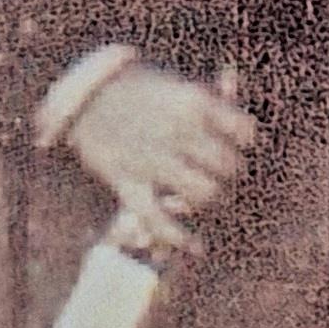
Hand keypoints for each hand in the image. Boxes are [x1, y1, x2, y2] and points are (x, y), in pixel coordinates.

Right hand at [66, 64, 254, 259]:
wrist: (82, 94)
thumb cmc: (137, 85)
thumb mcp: (177, 81)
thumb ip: (212, 93)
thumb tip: (235, 85)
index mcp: (193, 102)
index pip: (243, 130)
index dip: (246, 138)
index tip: (241, 140)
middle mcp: (176, 132)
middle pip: (227, 165)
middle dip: (231, 171)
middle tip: (225, 171)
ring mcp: (151, 159)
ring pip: (203, 193)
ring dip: (211, 197)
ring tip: (208, 193)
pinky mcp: (127, 182)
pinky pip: (158, 218)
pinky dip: (179, 237)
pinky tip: (197, 247)